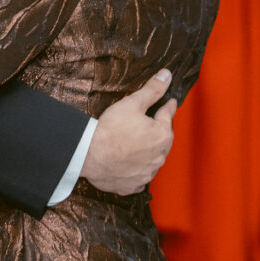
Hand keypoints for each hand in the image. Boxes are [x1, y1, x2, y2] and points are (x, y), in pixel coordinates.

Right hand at [81, 70, 175, 194]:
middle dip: (158, 129)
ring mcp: (147, 172)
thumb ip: (152, 89)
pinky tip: (128, 161)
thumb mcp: (132, 103)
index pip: (168, 115)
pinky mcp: (134, 185)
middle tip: (150, 121)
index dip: (168, 106)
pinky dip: (137, 167)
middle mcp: (159, 156)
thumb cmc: (110, 129)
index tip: (170, 103)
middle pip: (163, 138)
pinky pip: (140, 174)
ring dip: (148, 150)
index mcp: (162, 135)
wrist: (89, 155)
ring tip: (136, 142)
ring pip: (153, 158)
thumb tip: (167, 75)